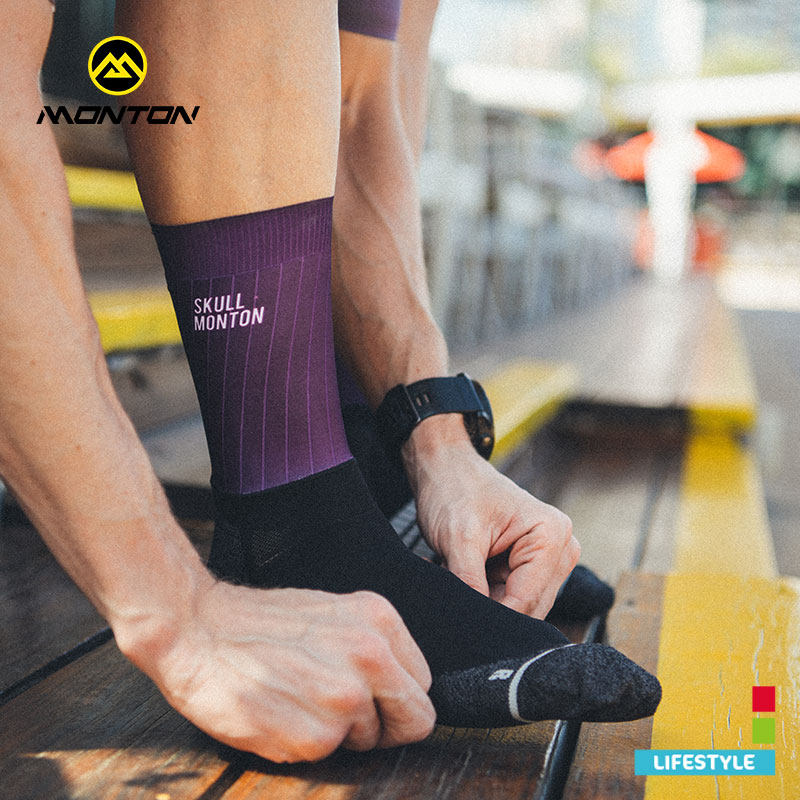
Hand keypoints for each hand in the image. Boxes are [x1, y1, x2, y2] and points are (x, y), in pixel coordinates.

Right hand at [116, 580, 434, 762]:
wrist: (198, 629)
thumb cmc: (259, 624)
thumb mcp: (332, 615)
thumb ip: (372, 646)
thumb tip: (400, 686)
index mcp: (378, 620)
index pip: (422, 684)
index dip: (396, 698)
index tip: (371, 698)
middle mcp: (371, 655)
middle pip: (416, 719)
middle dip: (385, 724)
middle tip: (343, 712)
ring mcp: (346, 697)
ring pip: (369, 740)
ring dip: (339, 732)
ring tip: (299, 700)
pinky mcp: (317, 735)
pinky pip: (329, 755)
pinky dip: (307, 743)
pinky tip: (282, 714)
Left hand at [403, 419, 578, 617]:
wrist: (445, 469)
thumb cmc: (455, 489)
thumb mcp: (458, 538)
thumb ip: (470, 582)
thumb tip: (474, 624)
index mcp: (552, 534)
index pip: (527, 600)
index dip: (492, 615)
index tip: (460, 619)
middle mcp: (559, 549)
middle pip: (527, 608)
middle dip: (488, 606)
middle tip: (451, 591)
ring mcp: (545, 560)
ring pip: (515, 607)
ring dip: (482, 598)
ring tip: (451, 574)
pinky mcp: (528, 567)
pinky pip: (507, 597)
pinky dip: (481, 593)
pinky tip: (458, 574)